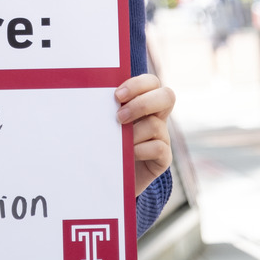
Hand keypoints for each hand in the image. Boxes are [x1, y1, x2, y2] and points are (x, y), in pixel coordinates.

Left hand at [116, 74, 175, 195]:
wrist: (109, 177)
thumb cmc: (105, 143)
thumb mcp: (106, 123)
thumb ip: (107, 108)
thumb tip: (92, 94)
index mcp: (144, 102)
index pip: (151, 83)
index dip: (138, 85)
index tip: (117, 96)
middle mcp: (157, 117)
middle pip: (167, 96)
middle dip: (141, 104)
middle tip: (119, 117)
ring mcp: (162, 137)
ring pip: (155, 124)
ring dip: (133, 133)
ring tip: (118, 143)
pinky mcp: (163, 158)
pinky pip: (158, 148)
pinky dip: (140, 150)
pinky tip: (128, 155)